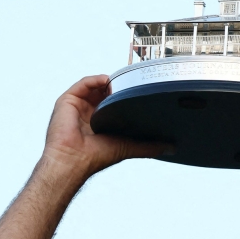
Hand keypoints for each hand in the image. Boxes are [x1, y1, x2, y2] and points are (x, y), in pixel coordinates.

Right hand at [40, 75, 169, 178]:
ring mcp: (78, 106)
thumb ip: (149, 147)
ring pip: (95, 87)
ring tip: (121, 82)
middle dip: (118, 87)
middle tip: (132, 83)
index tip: (139, 92)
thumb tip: (171, 148)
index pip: (114, 104)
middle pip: (104, 93)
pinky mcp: (68, 101)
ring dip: (108, 82)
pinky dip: (95, 80)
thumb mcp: (128, 147)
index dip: (125, 97)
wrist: (74, 158)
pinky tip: (107, 80)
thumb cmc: (96, 156)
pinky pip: (83, 84)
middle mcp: (88, 114)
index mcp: (100, 124)